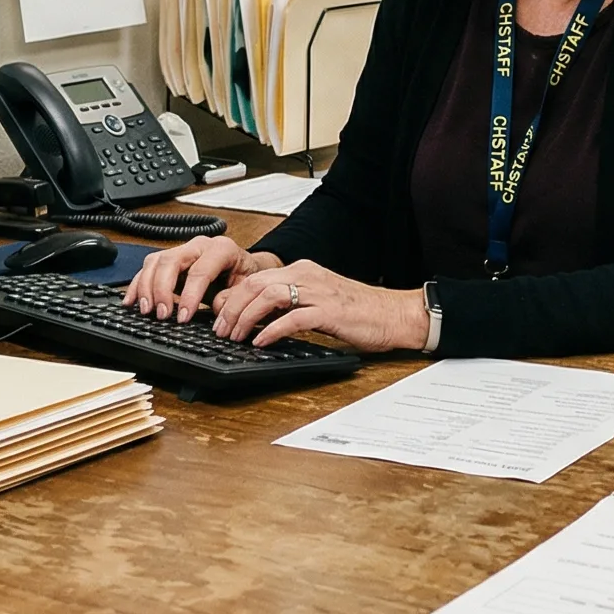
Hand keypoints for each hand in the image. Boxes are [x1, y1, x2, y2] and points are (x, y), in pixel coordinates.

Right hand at [125, 236, 278, 322]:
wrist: (243, 267)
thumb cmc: (244, 277)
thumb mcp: (246, 287)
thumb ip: (233, 297)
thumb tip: (216, 307)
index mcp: (221, 249)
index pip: (200, 271)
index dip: (190, 295)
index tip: (183, 317)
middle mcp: (198, 245)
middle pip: (171, 261)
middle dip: (162, 290)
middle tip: (161, 315)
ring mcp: (182, 250)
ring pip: (155, 262)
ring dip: (146, 287)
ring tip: (146, 311)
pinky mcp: (169, 259)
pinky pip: (147, 268)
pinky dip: (136, 285)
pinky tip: (131, 301)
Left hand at [211, 260, 428, 352]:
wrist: (393, 314)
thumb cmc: (358, 311)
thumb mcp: (316, 302)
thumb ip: (289, 305)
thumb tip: (256, 319)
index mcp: (302, 271)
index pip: (255, 278)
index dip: (232, 297)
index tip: (219, 317)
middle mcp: (307, 276)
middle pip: (255, 283)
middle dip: (231, 307)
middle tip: (219, 330)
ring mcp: (318, 292)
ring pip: (268, 296)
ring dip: (245, 317)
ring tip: (235, 336)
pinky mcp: (329, 312)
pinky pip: (292, 318)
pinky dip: (271, 330)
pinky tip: (261, 342)